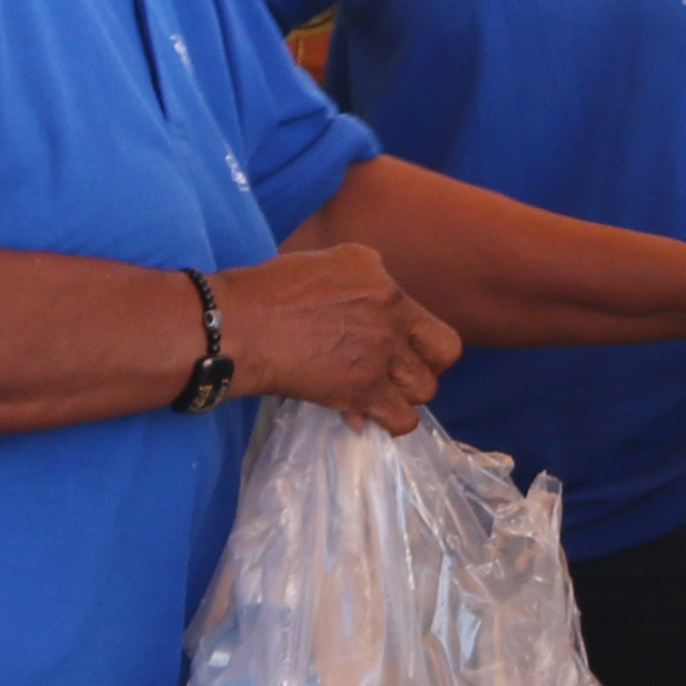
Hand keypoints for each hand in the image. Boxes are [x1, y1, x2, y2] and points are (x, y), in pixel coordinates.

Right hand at [224, 246, 458, 432]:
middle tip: (399, 373)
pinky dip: (390, 423)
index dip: (419, 338)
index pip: (426, 314)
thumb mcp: (325, 262)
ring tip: (380, 396)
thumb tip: (367, 317)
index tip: (400, 349)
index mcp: (383, 282)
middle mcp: (392, 314)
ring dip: (405, 396)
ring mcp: (381, 353)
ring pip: (425, 389)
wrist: (240, 323)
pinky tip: (371, 419)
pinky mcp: (364, 388)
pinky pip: (402, 418)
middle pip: (444, 352)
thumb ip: (359, 281)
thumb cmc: (268, 291)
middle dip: (425, 365)